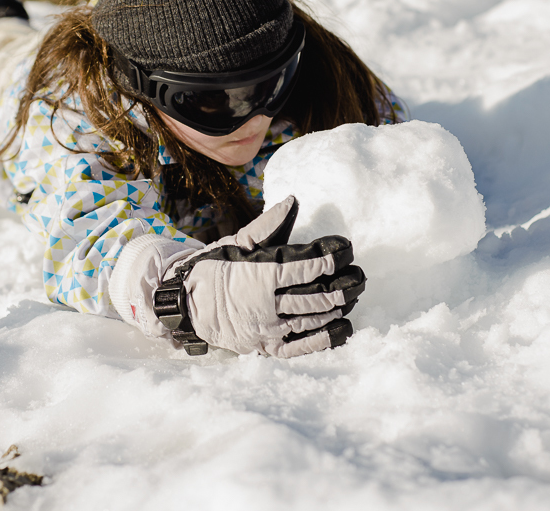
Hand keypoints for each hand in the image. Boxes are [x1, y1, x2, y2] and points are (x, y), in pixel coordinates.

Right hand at [153, 196, 364, 357]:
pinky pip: (301, 346)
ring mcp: (267, 330)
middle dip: (342, 285)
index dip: (329, 260)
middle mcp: (265, 306)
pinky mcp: (266, 347)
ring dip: (338, 307)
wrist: (189, 305)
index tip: (346, 251)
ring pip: (311, 320)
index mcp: (258, 276)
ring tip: (355, 294)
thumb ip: (267, 225)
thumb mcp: (236, 242)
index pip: (303, 268)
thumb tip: (293, 201)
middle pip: (314, 296)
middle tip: (360, 275)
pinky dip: (326, 338)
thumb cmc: (215, 267)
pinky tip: (345, 327)